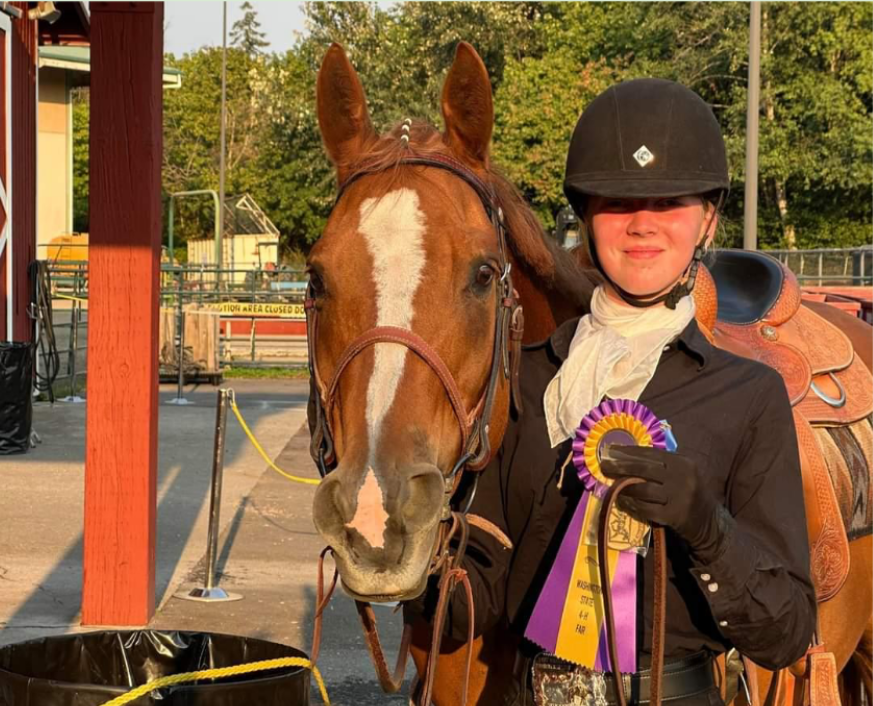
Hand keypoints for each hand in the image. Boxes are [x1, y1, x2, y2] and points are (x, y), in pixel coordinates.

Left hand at [600, 445, 724, 556]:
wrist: (709, 522)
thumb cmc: (688, 493)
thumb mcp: (681, 473)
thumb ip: (660, 464)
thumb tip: (626, 456)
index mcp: (682, 462)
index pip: (650, 453)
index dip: (628, 451)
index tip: (610, 450)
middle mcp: (682, 477)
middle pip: (644, 470)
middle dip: (620, 467)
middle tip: (604, 466)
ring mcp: (678, 497)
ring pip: (643, 489)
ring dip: (623, 487)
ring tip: (612, 485)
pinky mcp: (673, 515)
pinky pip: (646, 508)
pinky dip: (632, 504)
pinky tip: (622, 501)